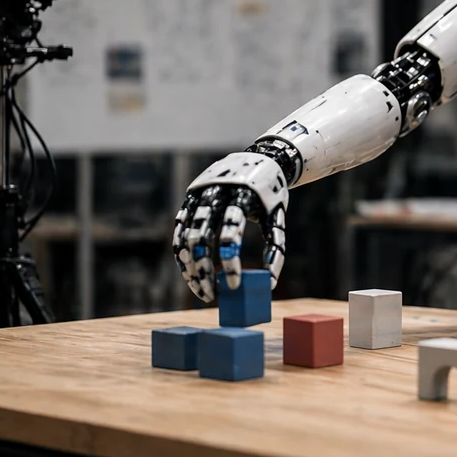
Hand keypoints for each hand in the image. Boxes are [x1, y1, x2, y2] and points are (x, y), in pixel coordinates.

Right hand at [172, 152, 288, 302]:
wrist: (259, 161)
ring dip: (189, 266)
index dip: (229, 263)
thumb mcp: (277, 218)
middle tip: (211, 295)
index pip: (230, 235)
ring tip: (201, 289)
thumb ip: (275, 249)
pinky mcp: (189, 199)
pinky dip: (182, 254)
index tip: (232, 286)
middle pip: (201, 238)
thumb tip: (269, 284)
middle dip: (203, 270)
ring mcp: (199, 195)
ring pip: (185, 236)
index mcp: (242, 197)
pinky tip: (190, 273)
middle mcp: (216, 194)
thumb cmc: (270, 197)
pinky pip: (179, 230)